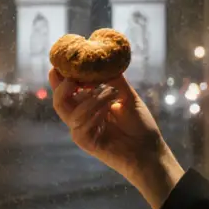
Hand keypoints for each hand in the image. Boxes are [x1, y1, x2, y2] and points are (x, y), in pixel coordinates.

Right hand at [49, 69, 182, 208]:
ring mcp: (81, 131)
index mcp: (86, 104)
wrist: (149, 149)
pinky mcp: (86, 143)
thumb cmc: (138, 123)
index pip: (65, 89)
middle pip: (59, 100)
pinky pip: (80, 127)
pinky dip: (94, 114)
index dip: (59, 76)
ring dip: (92, 99)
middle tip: (76, 78)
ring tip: (112, 93)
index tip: (65, 61)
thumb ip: (112, 78)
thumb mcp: (126, 94)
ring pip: (70, 112)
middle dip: (64, 86)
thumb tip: (101, 59)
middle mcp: (80, 117)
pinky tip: (110, 109)